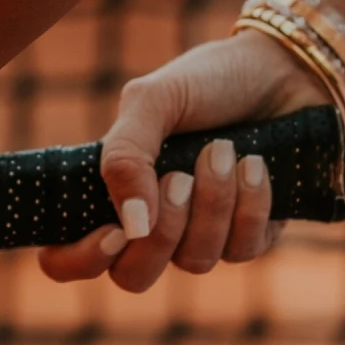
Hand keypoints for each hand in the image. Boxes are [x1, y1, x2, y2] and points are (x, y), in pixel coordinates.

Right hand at [38, 29, 331, 291]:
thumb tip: (131, 227)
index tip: (114, 231)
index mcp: (109, 192)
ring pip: (193, 262)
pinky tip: (254, 164)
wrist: (278, 68)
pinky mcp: (249, 235)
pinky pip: (242, 250)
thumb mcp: (151, 101)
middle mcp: (149, 223)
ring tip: (221, 149)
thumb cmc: (205, 82)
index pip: (66, 257)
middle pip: (133, 276)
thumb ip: (125, 156)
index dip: (80, 260)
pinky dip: (249, 205)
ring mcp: (198, 234)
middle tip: (180, 178)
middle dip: (161, 234)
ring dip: (210, 205)